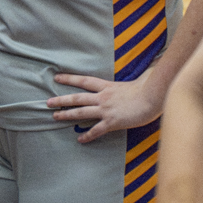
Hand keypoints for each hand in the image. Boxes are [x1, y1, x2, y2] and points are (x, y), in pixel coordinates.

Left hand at [49, 69, 170, 141]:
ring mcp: (106, 110)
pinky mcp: (112, 122)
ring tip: (55, 116)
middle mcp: (103, 97)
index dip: (69, 78)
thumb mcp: (140, 77)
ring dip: (67, 114)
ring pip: (81, 112)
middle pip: (77, 97)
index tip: (57, 78)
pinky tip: (80, 139)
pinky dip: (87, 135)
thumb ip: (139, 73)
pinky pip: (96, 130)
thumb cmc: (150, 87)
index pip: (84, 81)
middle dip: (61, 100)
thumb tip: (153, 62)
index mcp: (108, 86)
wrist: (154, 98)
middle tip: (48, 102)